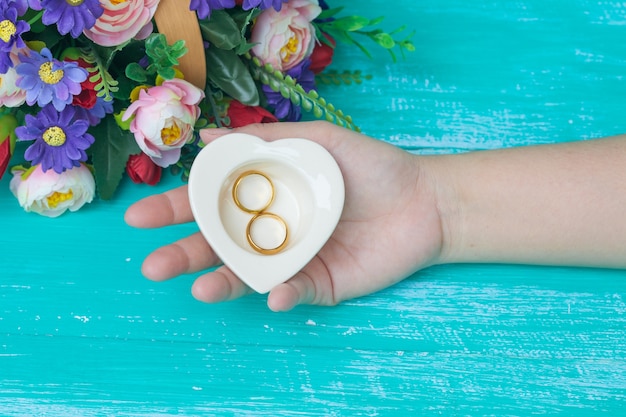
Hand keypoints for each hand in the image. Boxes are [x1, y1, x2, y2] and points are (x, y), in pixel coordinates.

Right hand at [125, 121, 443, 310]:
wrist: (425, 201)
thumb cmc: (372, 167)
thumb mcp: (318, 140)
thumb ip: (267, 140)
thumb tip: (208, 138)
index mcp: (265, 195)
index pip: (211, 203)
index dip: (175, 208)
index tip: (140, 216)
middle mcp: (271, 229)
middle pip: (219, 245)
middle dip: (184, 254)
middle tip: (154, 265)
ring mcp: (293, 260)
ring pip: (247, 275)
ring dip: (222, 283)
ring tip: (200, 287)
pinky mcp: (320, 284)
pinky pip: (292, 292)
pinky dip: (280, 295)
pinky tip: (273, 294)